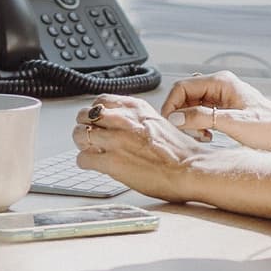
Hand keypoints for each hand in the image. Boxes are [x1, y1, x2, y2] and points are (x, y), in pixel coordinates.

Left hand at [71, 94, 215, 201]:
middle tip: (88, 136)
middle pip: (85, 115)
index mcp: (136, 108)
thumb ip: (137, 121)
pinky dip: (84, 162)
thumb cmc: (181, 152)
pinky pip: (83, 159)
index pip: (101, 101)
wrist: (191, 169)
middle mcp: (123, 120)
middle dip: (85, 125)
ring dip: (81, 143)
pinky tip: (93, 165)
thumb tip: (122, 126)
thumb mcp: (159, 122)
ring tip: (88, 150)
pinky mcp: (112, 162)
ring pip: (79, 134)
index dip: (95, 112)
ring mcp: (116, 140)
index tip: (96, 121)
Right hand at [159, 72, 270, 151]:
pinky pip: (201, 113)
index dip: (171, 106)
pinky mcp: (225, 109)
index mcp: (221, 82)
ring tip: (201, 136)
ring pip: (191, 105)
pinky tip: (207, 136)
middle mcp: (220, 85)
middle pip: (184, 96)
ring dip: (190, 121)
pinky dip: (198, 124)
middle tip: (185, 133)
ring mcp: (222, 97)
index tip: (170, 124)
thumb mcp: (235, 124)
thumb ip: (204, 118)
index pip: (181, 87)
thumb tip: (177, 117)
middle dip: (180, 115)